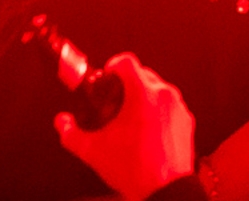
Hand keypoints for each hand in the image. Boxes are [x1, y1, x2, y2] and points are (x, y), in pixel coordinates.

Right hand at [55, 53, 195, 200]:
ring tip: (129, 119)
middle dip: (126, 84)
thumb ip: (71, 133)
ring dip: (143, 97)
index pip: (127, 61)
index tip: (106, 76)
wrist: (165, 191)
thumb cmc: (133, 169)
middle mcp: (165, 94)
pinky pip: (169, 106)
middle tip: (113, 102)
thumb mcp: (94, 151)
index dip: (113, 65)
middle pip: (143, 74)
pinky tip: (146, 132)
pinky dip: (157, 112)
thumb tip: (62, 122)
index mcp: (143, 94)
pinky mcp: (187, 120)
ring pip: (158, 90)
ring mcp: (179, 107)